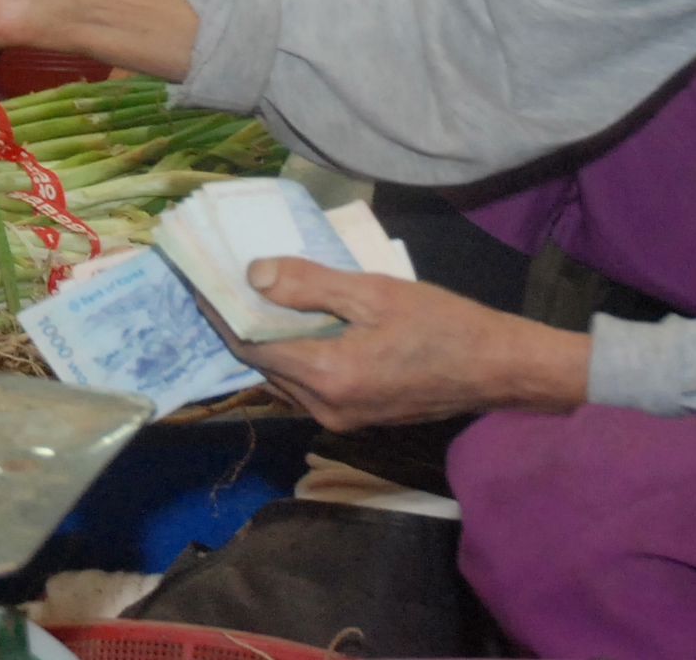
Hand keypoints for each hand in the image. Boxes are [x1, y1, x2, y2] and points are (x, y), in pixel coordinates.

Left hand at [227, 258, 590, 429]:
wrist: (497, 369)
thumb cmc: (441, 324)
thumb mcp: (373, 292)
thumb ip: (310, 285)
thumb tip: (253, 276)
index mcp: (328, 376)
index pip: (251, 347)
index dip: (221, 314)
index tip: (198, 282)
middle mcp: (326, 408)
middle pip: (262, 366)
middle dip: (238, 327)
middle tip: (220, 285)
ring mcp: (342, 418)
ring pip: (284, 379)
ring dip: (265, 344)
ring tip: (249, 299)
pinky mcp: (357, 417)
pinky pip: (307, 386)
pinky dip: (293, 357)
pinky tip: (293, 325)